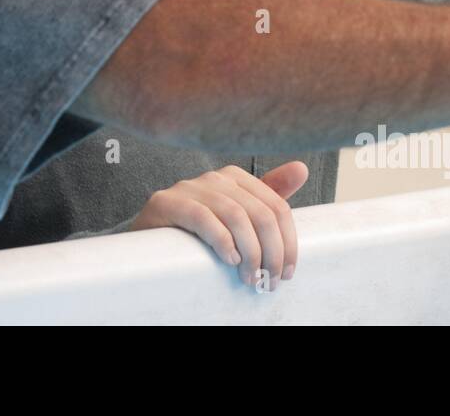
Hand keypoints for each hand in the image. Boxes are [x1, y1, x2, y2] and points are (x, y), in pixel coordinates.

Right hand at [129, 161, 308, 288]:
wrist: (148, 241)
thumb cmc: (197, 232)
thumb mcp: (237, 214)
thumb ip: (268, 195)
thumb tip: (302, 168)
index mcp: (235, 177)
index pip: (276, 205)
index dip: (288, 241)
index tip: (287, 272)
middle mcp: (214, 177)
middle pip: (259, 212)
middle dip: (272, 252)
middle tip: (270, 280)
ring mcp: (188, 187)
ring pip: (234, 215)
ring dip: (249, 252)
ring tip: (250, 277)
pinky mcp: (165, 202)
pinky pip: (201, 217)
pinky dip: (221, 240)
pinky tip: (229, 260)